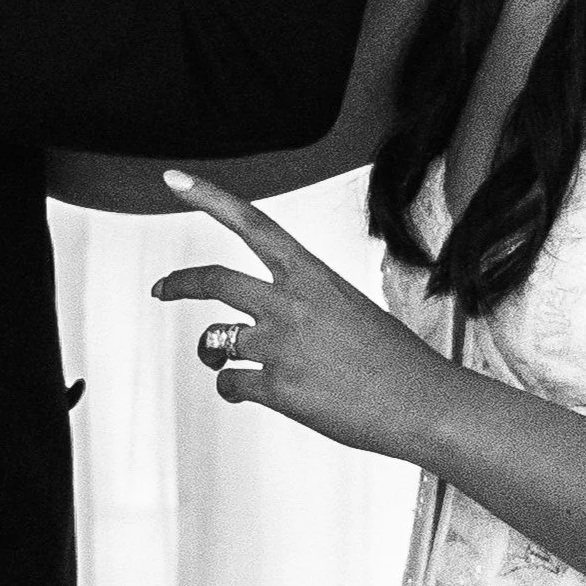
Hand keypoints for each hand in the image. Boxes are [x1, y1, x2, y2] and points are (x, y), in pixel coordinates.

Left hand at [152, 169, 451, 459]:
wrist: (423, 404)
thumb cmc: (397, 362)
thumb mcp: (353, 310)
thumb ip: (309, 307)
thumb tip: (278, 324)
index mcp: (313, 276)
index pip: (252, 224)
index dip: (208, 199)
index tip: (176, 182)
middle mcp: (290, 304)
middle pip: (214, 281)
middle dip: (178, 284)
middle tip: (162, 288)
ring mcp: (280, 346)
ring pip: (215, 341)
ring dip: (213, 352)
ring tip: (221, 358)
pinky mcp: (276, 389)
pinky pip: (230, 384)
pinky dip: (234, 388)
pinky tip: (251, 392)